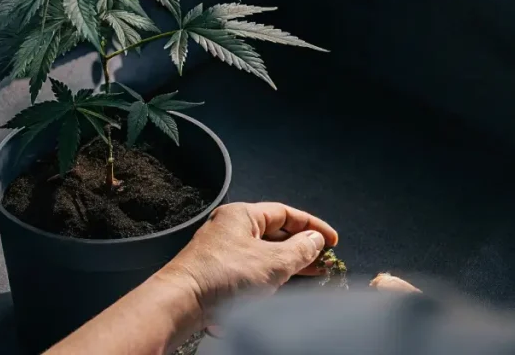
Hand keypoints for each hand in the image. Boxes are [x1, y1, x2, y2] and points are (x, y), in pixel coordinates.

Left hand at [156, 202, 338, 325]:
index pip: (285, 213)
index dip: (311, 225)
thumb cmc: (223, 276)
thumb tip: (315, 240)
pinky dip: (272, 274)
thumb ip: (300, 249)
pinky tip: (285, 284)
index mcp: (242, 215)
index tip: (331, 240)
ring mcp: (224, 251)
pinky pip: (253, 269)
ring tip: (314, 272)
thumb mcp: (272, 262)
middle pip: (275, 232)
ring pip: (265, 252)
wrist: (183, 302)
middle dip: (302, 246)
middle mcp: (231, 229)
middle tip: (325, 258)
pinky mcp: (220, 273)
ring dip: (290, 262)